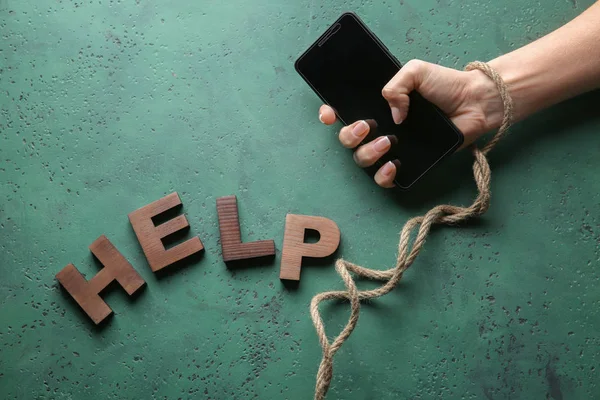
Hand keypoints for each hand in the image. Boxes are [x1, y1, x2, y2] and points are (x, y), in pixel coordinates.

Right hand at [319, 59, 503, 187]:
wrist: (474, 103)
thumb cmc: (445, 85)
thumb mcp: (416, 71)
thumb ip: (396, 85)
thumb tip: (392, 116)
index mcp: (377, 105)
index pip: (343, 111)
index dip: (329, 114)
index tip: (330, 114)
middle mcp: (380, 127)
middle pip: (347, 139)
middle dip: (349, 135)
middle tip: (367, 127)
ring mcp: (392, 147)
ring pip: (362, 160)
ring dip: (368, 153)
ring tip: (388, 143)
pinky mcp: (408, 164)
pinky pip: (384, 179)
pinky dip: (383, 176)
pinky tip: (393, 165)